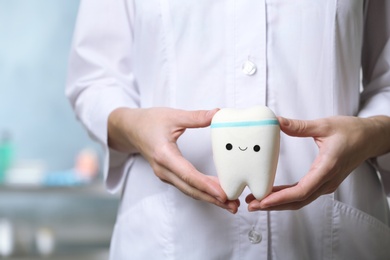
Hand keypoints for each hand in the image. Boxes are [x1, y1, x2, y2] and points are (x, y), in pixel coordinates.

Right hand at [108, 107, 238, 212]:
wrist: (129, 129)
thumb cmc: (148, 121)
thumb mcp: (172, 115)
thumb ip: (196, 117)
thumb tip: (217, 113)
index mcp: (164, 155)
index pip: (188, 174)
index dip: (206, 185)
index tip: (222, 193)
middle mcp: (163, 169)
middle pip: (190, 189)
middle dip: (213, 198)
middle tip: (233, 205)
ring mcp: (164, 175)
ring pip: (189, 191)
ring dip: (209, 198)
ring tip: (230, 204)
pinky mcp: (168, 175)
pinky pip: (186, 187)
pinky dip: (202, 192)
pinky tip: (216, 194)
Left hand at [246, 115, 389, 210]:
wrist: (370, 138)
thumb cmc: (352, 131)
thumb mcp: (324, 125)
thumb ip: (299, 126)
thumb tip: (277, 121)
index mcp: (327, 167)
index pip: (302, 190)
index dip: (281, 198)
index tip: (263, 200)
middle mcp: (327, 180)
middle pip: (297, 200)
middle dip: (273, 205)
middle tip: (252, 205)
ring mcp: (326, 183)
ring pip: (300, 200)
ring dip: (278, 203)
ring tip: (257, 202)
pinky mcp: (323, 182)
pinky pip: (303, 194)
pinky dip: (287, 197)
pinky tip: (272, 195)